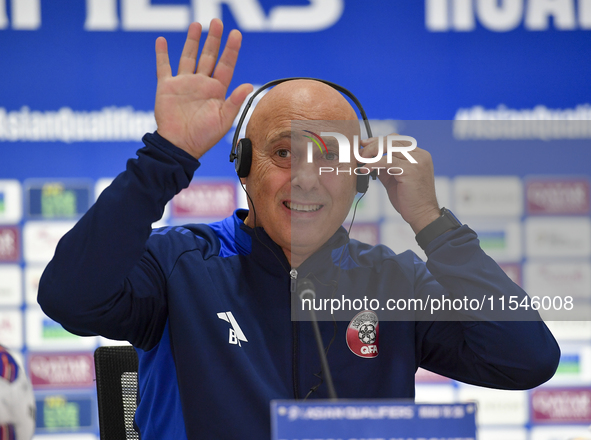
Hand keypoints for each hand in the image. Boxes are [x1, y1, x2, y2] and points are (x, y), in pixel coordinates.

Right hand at [154, 19, 252, 159]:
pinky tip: (162, 40)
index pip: (226, 65)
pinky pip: (164, 67)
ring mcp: (184, 84)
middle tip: (217, 21)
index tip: (236, 34)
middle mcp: (201, 84)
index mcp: (216, 91)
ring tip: (196, 25)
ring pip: (189, 56)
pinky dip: (162, 54)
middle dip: (213, 39)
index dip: (231, 50)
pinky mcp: (167, 87)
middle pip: (208, 56)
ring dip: (192, 41)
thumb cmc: (204, 137)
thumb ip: (235, 101)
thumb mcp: (224, 120)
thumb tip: (248, 85)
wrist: (180, 146)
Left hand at [359, 136, 440, 233]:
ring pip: (388, 147)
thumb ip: (386, 167)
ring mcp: (416, 162)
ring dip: (370, 152)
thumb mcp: (396, 178)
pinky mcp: (410, 170)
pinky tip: (364, 169)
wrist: (422, 215)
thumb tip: (369, 159)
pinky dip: (372, 163)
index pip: (396, 139)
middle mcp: (420, 155)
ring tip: (359, 160)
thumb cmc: (409, 200)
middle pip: (392, 140)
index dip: (378, 140)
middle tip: (359, 154)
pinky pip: (386, 161)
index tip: (364, 144)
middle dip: (372, 145)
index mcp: (419, 155)